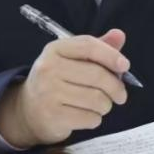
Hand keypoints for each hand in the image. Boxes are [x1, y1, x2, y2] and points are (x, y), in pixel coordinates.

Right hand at [0, 29, 129, 147]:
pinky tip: (87, 115)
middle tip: (120, 94)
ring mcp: (49, 93)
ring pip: (97, 99)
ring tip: (100, 104)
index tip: (125, 66)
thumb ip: (97, 48)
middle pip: (97, 75)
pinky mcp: (53, 116)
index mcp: (55, 49)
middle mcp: (49, 68)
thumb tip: (119, 35)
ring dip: (106, 105)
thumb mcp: (72, 60)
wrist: (28, 109)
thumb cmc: (57, 81)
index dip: (111, 55)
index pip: (88, 46)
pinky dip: (95, 118)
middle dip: (116, 87)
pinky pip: (90, 118)